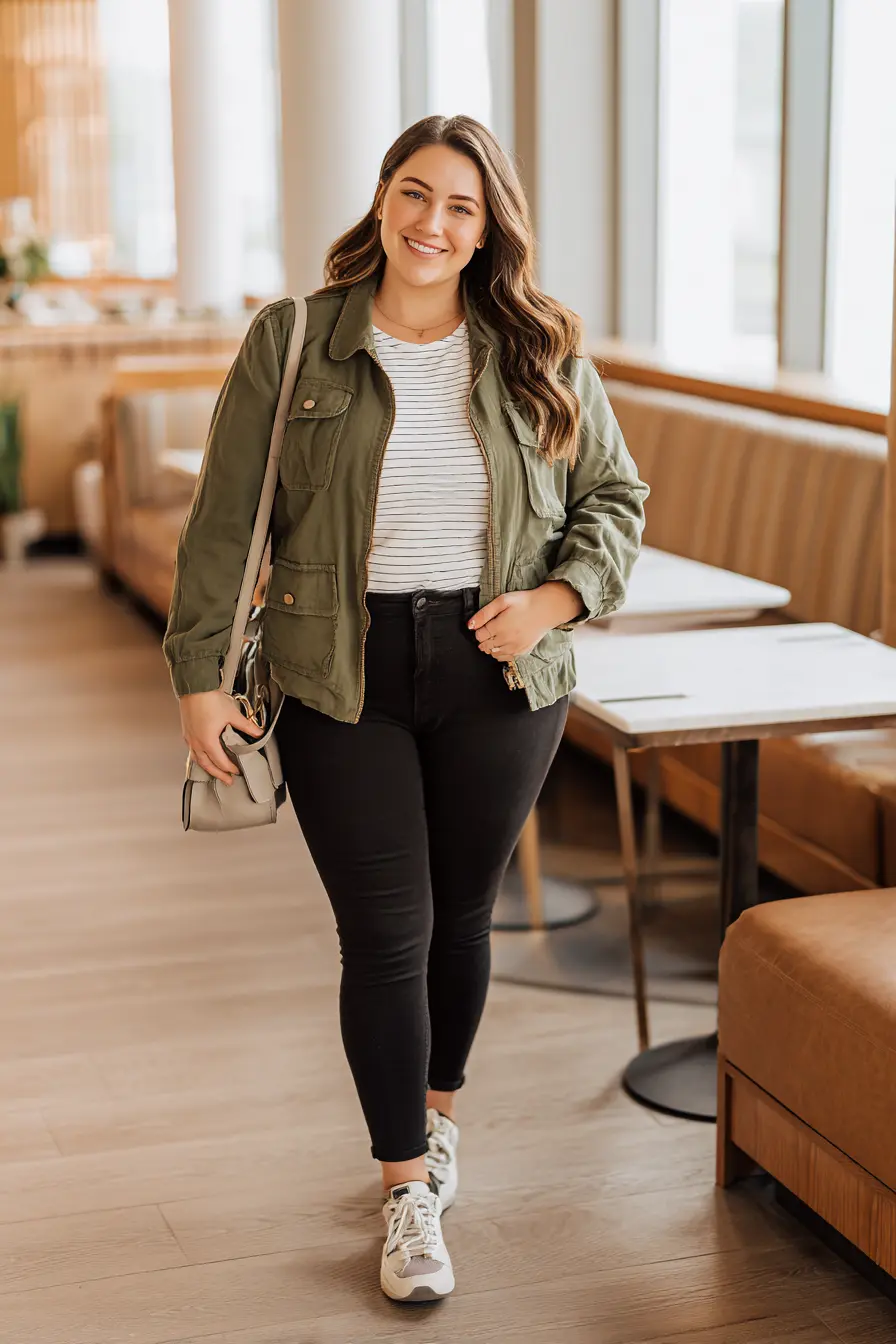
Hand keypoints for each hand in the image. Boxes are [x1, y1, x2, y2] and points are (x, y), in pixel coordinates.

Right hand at [179, 689, 263, 785]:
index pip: (220, 761)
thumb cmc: (209, 699)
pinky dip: (199, 756)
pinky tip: (203, 754)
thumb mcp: (232, 714)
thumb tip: (259, 733)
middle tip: (227, 781)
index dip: (229, 768)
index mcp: (208, 741)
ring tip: (214, 771)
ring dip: (207, 767)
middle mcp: (196, 742)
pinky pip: (192, 749)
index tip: (236, 772)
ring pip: (197, 759)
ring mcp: (189, 737)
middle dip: (218, 774)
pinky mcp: (186, 730)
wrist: (194, 686)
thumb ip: (246, 726)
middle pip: (207, 765)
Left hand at [467, 582, 583, 660]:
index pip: (479, 635)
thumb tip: (470, 625)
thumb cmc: (525, 602)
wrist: (546, 609)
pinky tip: (503, 643)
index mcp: (499, 627)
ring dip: (490, 646)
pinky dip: (500, 653)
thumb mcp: (502, 601)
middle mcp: (506, 640)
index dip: (479, 629)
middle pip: (484, 646)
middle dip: (483, 638)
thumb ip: (484, 613)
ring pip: (493, 653)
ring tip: (497, 635)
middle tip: (490, 629)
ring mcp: (514, 648)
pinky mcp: (521, 652)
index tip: (485, 624)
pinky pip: (504, 658)